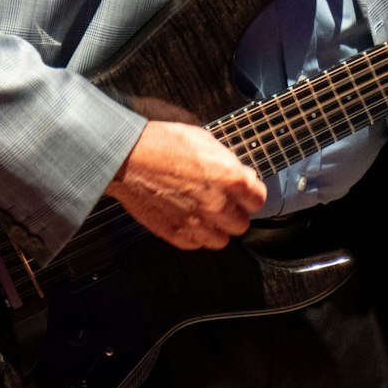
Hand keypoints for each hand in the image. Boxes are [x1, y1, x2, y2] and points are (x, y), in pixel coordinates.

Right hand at [106, 120, 266, 249]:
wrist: (128, 158)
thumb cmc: (163, 144)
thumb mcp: (206, 141)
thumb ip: (229, 163)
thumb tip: (243, 176)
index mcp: (230, 179)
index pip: (259, 200)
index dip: (250, 195)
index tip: (245, 193)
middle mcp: (217, 205)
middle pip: (242, 224)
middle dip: (235, 213)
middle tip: (224, 202)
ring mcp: (197, 223)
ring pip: (221, 240)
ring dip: (216, 228)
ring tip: (205, 213)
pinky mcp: (175, 234)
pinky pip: (196, 245)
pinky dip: (195, 235)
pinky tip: (188, 218)